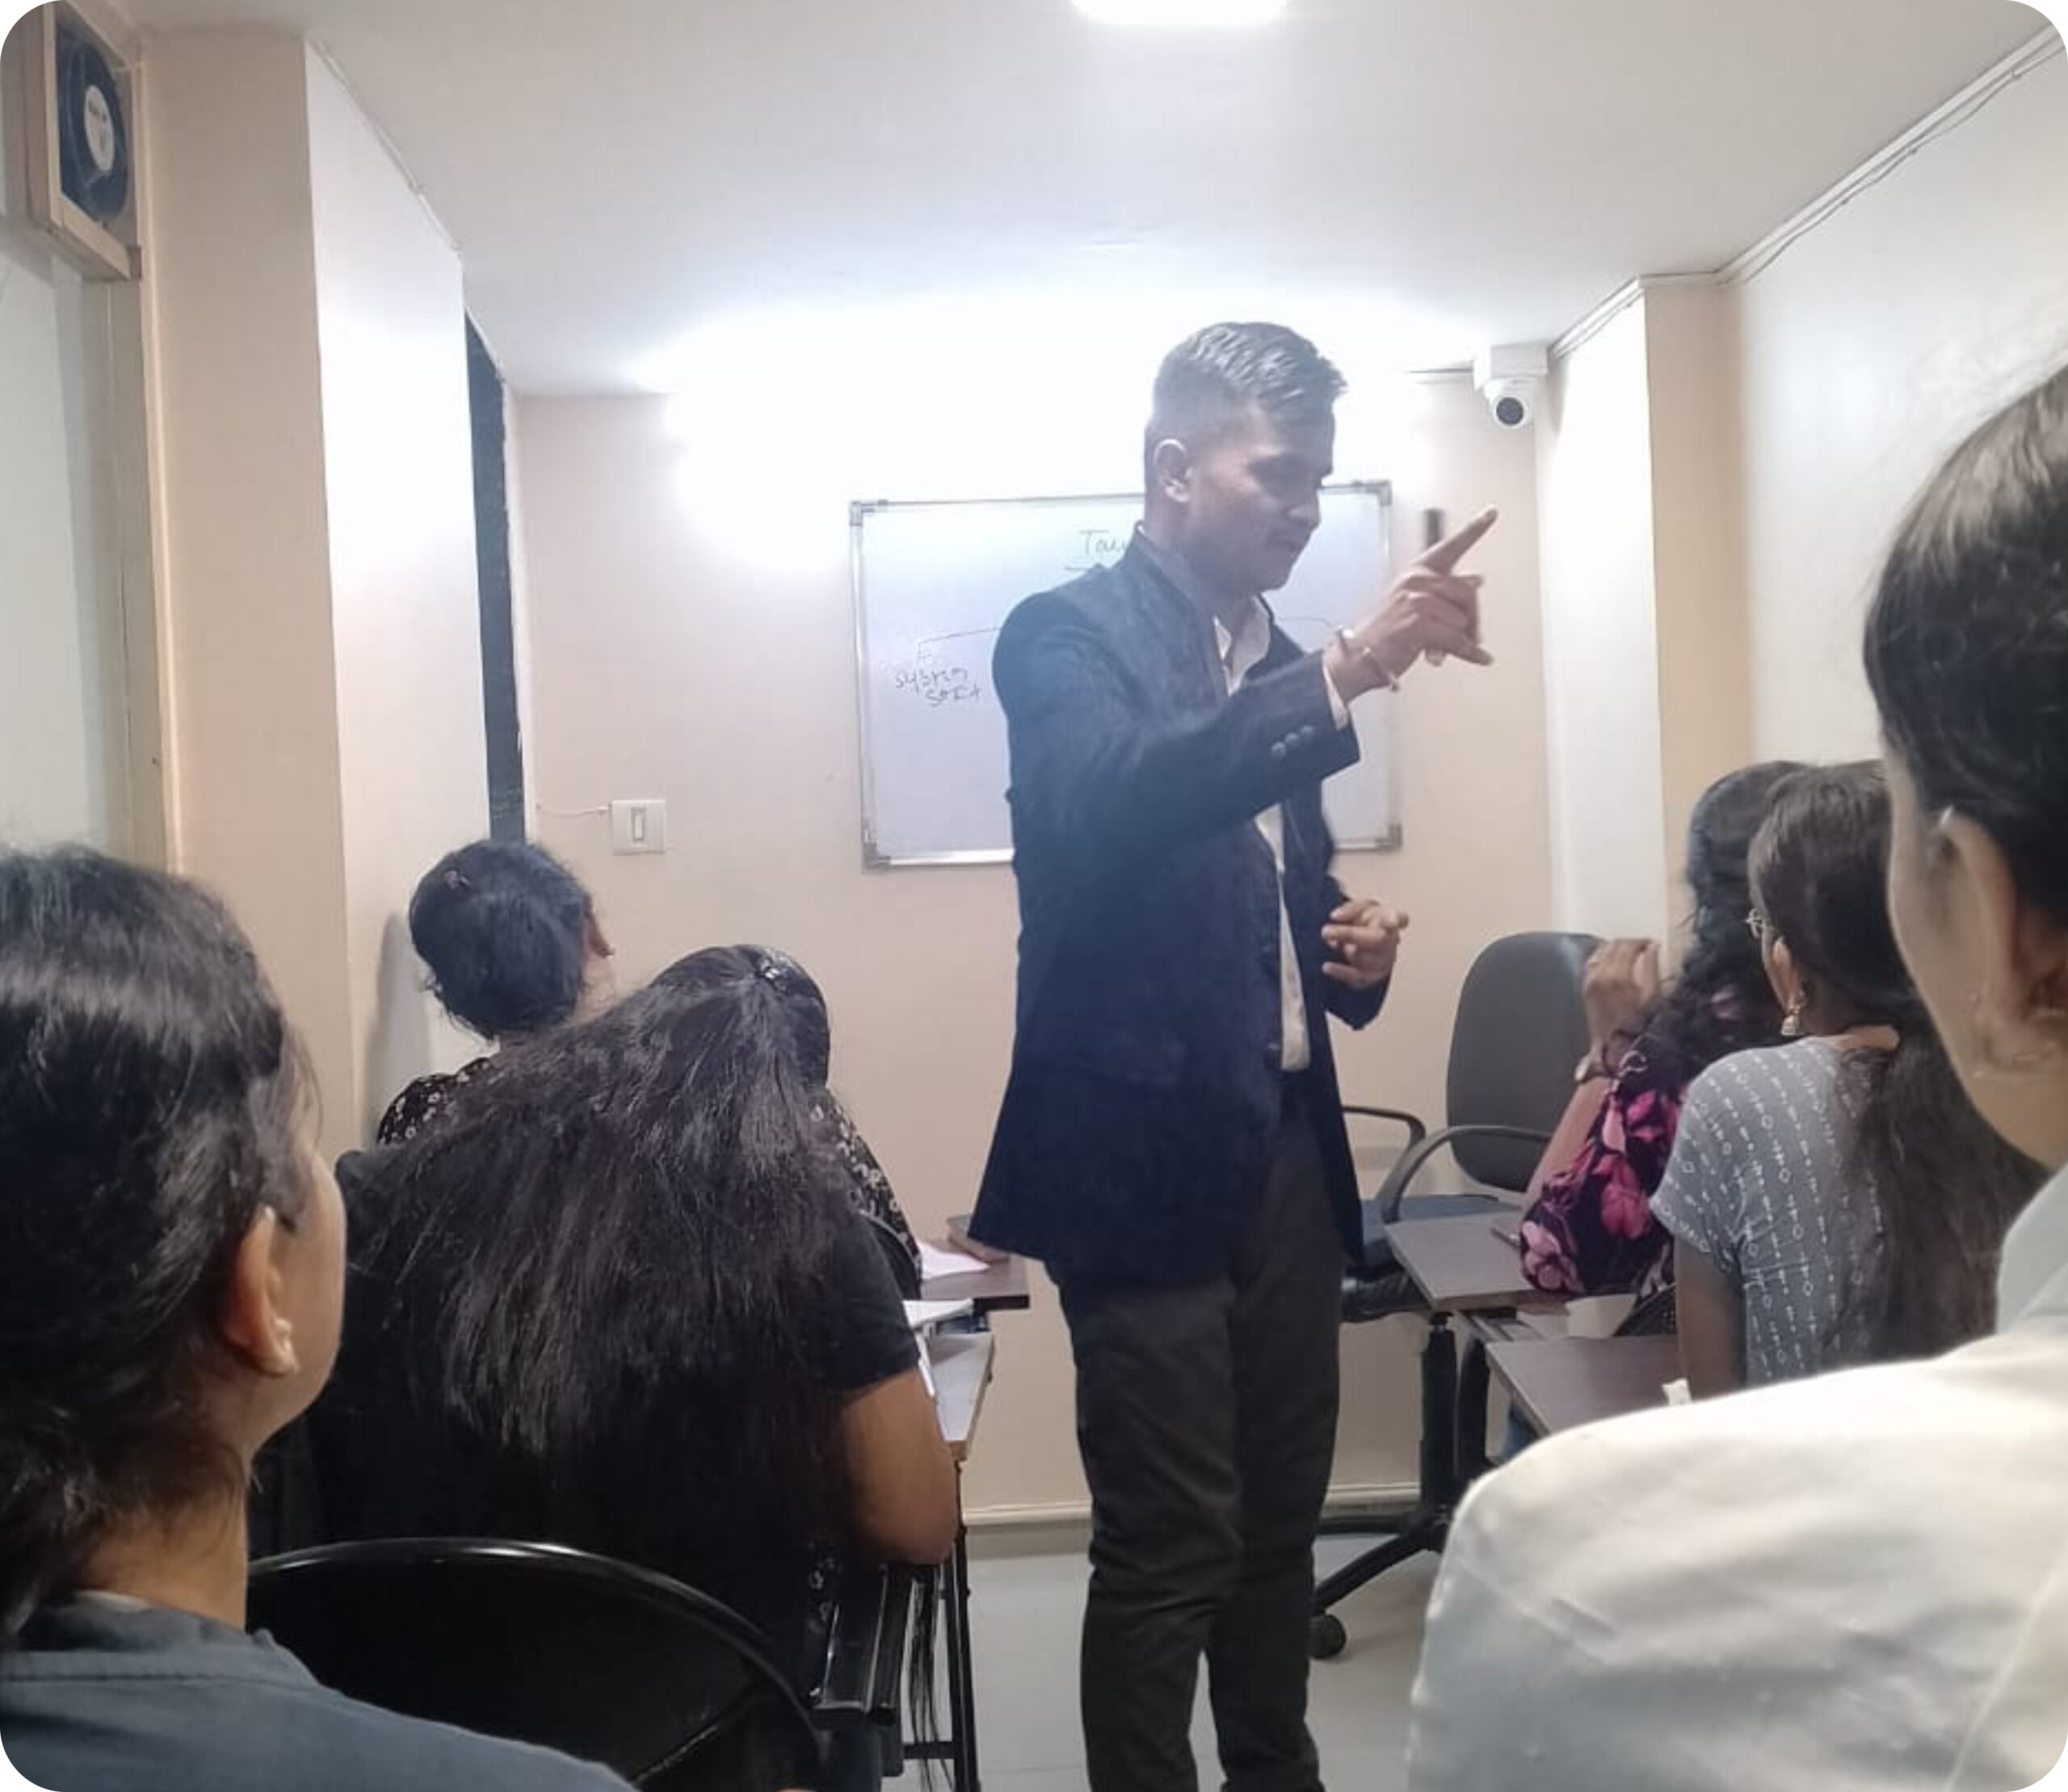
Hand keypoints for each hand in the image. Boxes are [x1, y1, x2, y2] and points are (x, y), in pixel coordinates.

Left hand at [1321, 899, 1407, 990]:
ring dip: (1347, 951)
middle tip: (1326, 931)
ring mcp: (1384, 961)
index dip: (1396, 920)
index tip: (1391, 923)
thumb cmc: (1363, 923)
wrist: (1357, 944)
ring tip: (1333, 944)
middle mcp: (1390, 942)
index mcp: (1389, 919)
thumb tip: (1336, 917)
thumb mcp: (1357, 909)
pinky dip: (1340, 971)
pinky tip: (1327, 967)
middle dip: (1350, 935)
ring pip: (1367, 958)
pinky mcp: (1372, 976)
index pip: (1399, 918)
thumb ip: (1350, 909)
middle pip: (1378, 939)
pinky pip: (1358, 977)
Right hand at [1327, 508, 1497, 698]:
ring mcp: (1416, 601)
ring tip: (1448, 647)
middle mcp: (1416, 581)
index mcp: (1416, 572)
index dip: (1474, 529)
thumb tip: (1477, 579)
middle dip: (1473, 617)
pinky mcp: (1418, 624)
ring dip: (1464, 638)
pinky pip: (1458, 639)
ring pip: (1463, 618)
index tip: (1491, 513)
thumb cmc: (1386, 631)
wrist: (1359, 655)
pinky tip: (1478, 657)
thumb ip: (1444, 589)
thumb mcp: (1414, 602)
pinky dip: (1470, 652)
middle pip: (1468, 592)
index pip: (1450, 547)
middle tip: (1473, 634)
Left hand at [1582, 939, 1660, 1055]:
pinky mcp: (1586, 988)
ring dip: (1616, 948)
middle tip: (1644, 948)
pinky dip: (1603, 957)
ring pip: (1601, 951)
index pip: (1628, 944)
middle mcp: (1600, 975)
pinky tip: (1613, 963)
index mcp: (1617, 975)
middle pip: (1613, 945)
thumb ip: (1652, 968)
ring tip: (1631, 954)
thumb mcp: (1653, 997)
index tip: (1653, 944)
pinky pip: (1593, 963)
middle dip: (1630, 943)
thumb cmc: (1637, 1027)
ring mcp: (1590, 981)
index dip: (1643, 942)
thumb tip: (1653, 948)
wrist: (1614, 1049)